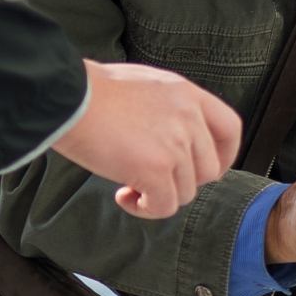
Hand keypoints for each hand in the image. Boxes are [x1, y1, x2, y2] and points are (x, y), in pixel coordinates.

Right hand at [52, 60, 241, 218]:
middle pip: (208, 169)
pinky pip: (164, 206)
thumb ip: (168, 109)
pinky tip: (124, 196)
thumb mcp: (145, 86)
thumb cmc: (91, 91)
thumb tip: (172, 140)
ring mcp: (175, 144)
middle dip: (183, 181)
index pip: (230, 129)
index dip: (224, 155)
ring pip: (185, 192)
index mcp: (188, 94)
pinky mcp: (156, 169)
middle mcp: (189, 118)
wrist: (64, 97)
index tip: (206, 170)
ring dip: (159, 195)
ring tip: (128, 184)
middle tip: (151, 178)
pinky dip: (146, 209)